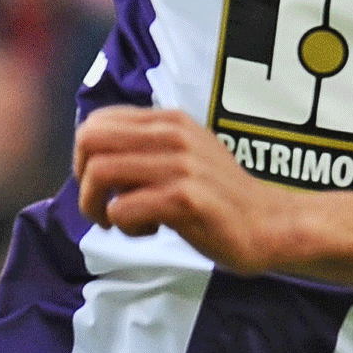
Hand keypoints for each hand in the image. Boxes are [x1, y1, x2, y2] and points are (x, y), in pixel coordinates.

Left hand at [74, 107, 292, 274]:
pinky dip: (124, 226)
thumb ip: (149, 147)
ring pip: (100, 172)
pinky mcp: (185, 199)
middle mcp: (172, 134)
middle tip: (101, 204)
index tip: (103, 185)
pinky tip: (149, 231)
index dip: (84, 156)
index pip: (97, 121)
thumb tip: (95, 155)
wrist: (270, 224)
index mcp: (169, 120)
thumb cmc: (222, 196)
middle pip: (90, 139)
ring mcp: (179, 165)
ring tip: (120, 222)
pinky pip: (124, 208)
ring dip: (97, 206)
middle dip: (82, 178)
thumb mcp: (186, 154)